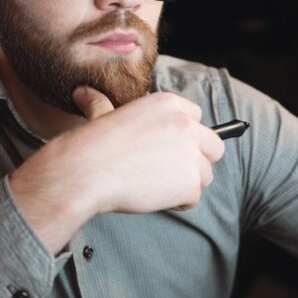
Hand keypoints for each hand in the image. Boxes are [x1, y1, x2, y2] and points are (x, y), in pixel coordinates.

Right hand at [9, 87, 224, 252]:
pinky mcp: (190, 182)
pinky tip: (154, 197)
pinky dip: (177, 203)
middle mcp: (186, 124)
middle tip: (168, 171)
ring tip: (155, 186)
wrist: (86, 171)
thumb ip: (102, 104)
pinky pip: (194, 198)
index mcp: (169, 104)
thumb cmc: (91, 145)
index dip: (185, 137)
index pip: (198, 119)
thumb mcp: (102, 116)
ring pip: (205, 175)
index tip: (167, 148)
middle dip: (197, 161)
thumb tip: (83, 93)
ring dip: (185, 184)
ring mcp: (191, 154)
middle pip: (214, 147)